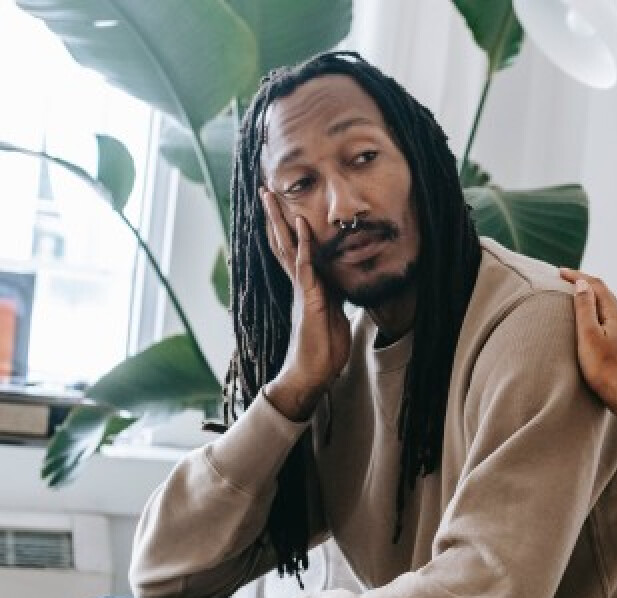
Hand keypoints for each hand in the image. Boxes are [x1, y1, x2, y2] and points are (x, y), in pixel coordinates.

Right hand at [260, 189, 351, 420]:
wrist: (312, 375)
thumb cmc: (323, 350)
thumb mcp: (334, 317)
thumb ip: (334, 298)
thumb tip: (339, 287)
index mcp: (308, 287)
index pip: (295, 251)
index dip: (288, 229)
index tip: (282, 205)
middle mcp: (300, 285)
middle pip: (283, 244)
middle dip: (275, 217)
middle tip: (265, 190)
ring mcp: (302, 291)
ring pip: (287, 250)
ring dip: (281, 223)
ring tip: (272, 198)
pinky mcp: (309, 300)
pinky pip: (305, 268)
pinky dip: (303, 245)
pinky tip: (299, 226)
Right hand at [559, 269, 616, 405]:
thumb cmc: (604, 368)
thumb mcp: (588, 335)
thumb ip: (584, 308)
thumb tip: (581, 284)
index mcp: (615, 313)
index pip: (595, 285)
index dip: (577, 276)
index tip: (560, 272)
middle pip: (604, 294)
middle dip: (585, 284)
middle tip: (567, 280)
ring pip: (609, 308)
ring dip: (593, 300)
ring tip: (577, 299)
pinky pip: (612, 322)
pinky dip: (599, 315)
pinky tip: (593, 324)